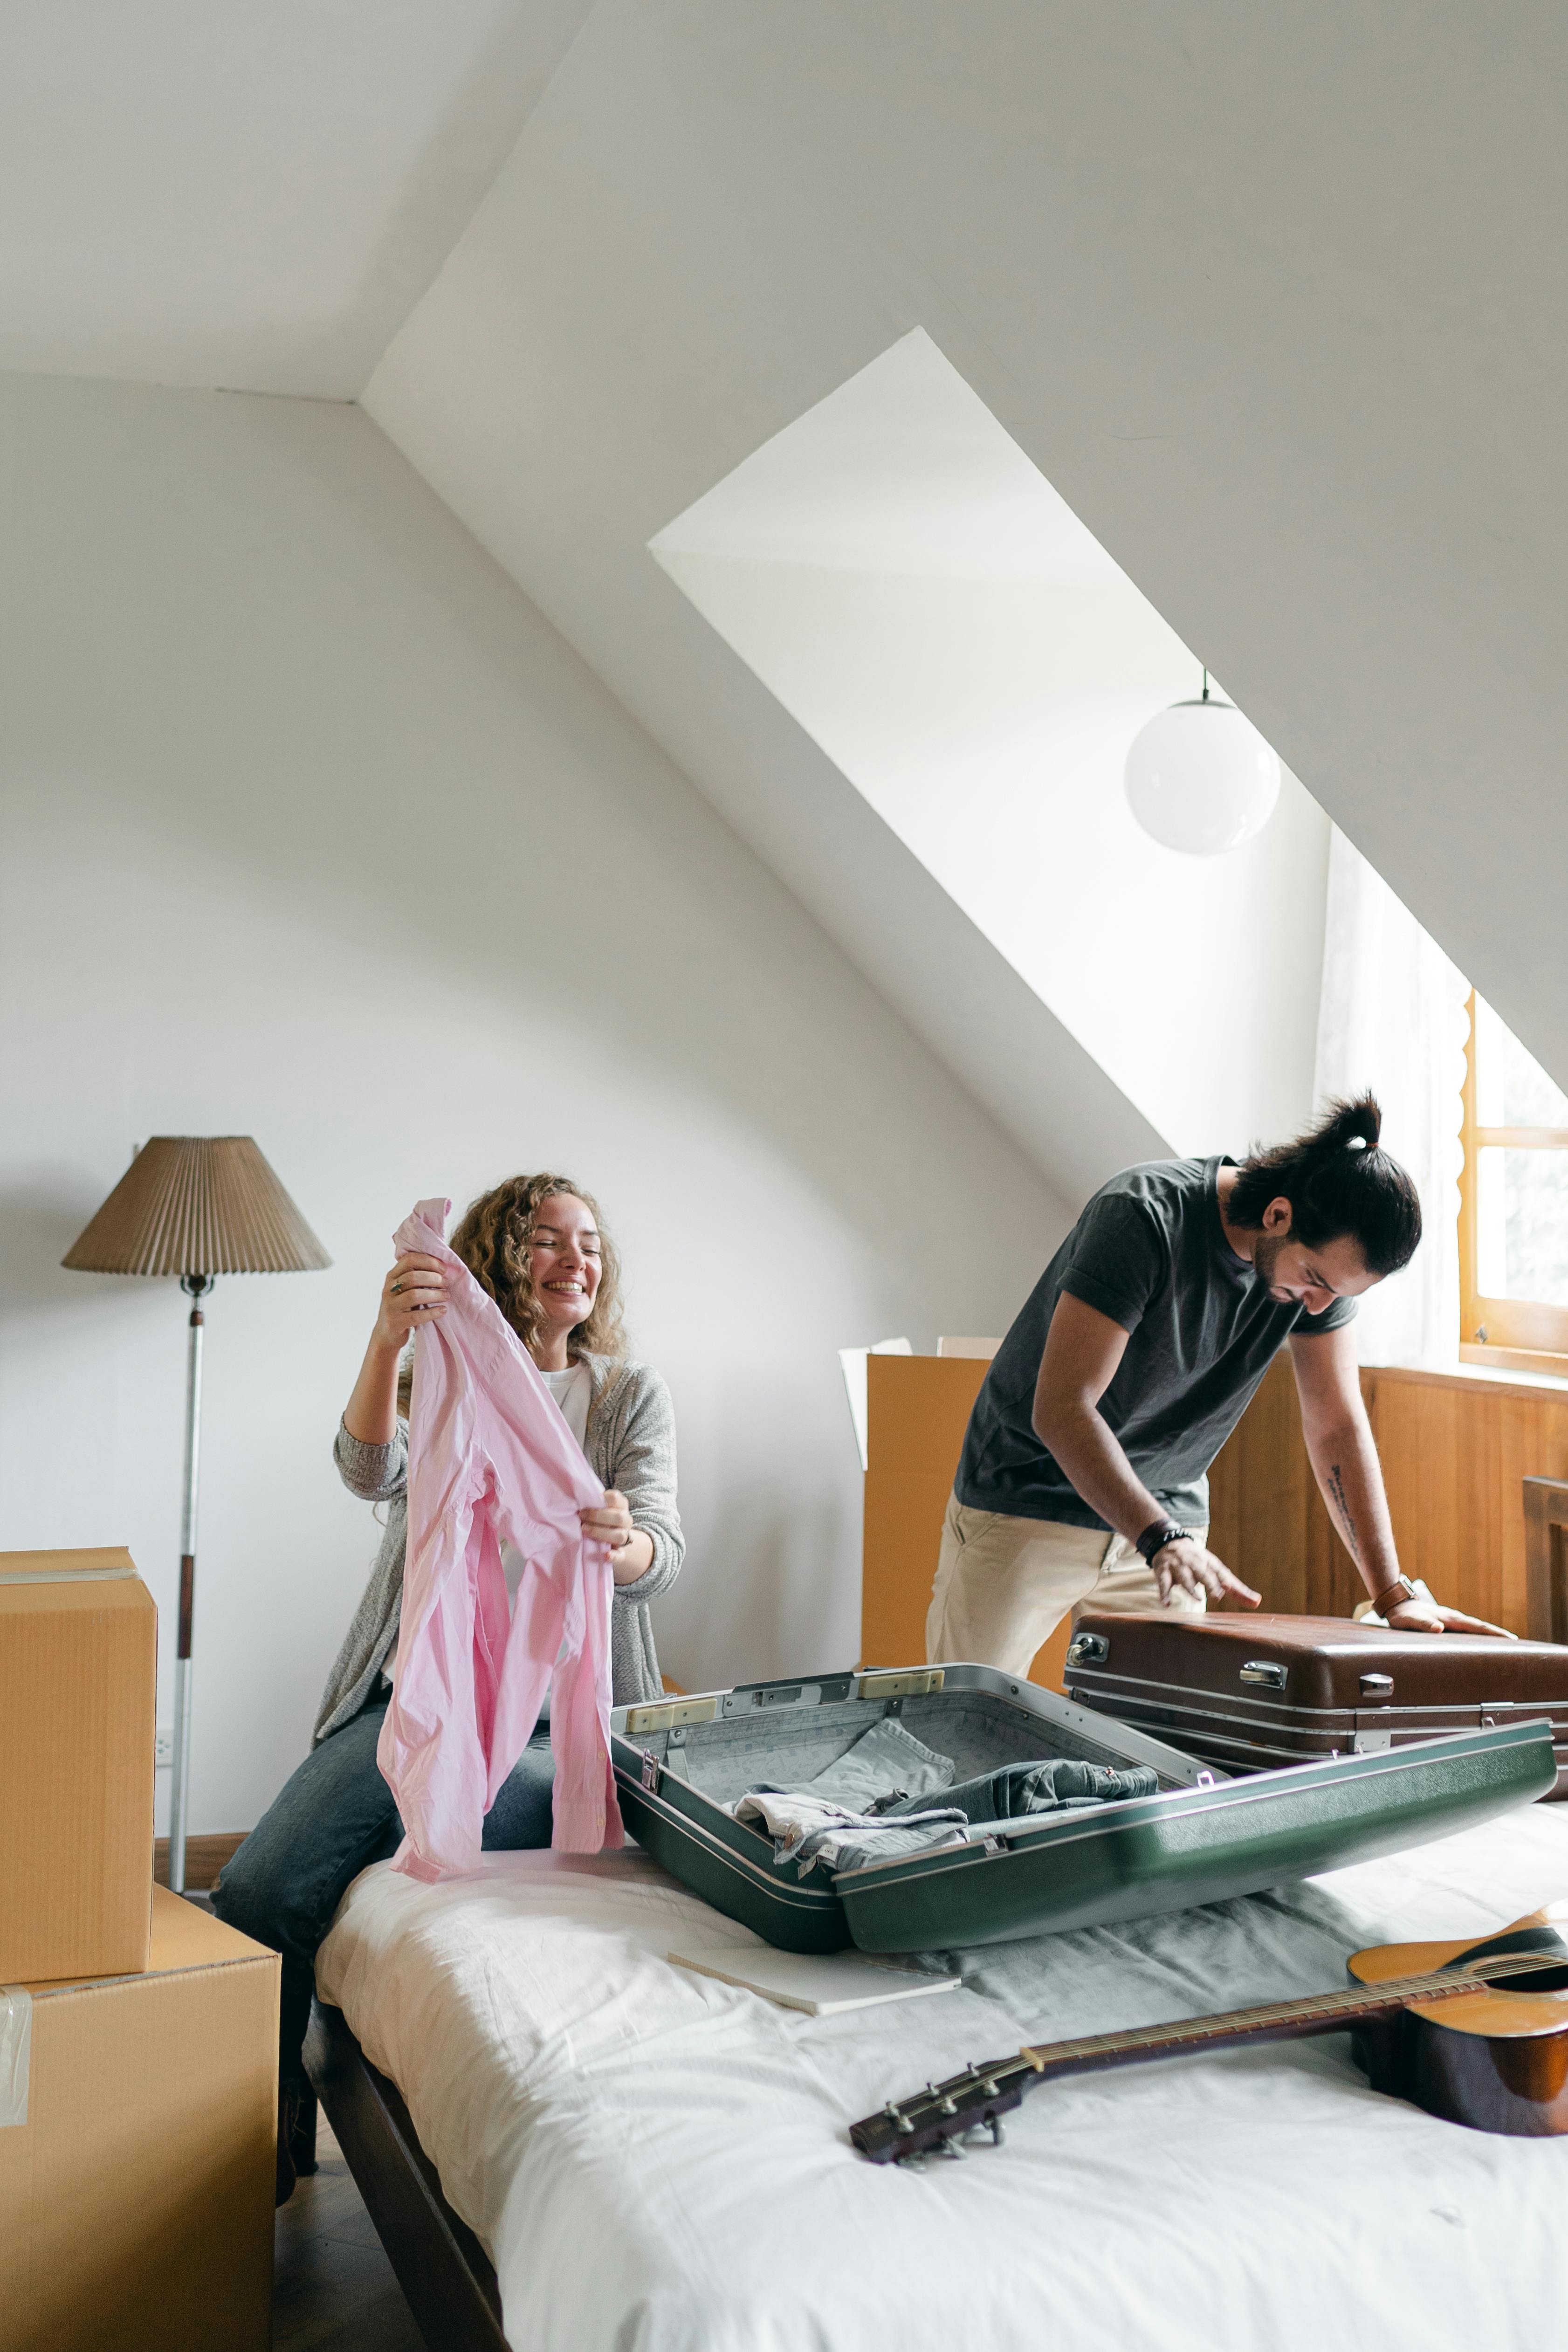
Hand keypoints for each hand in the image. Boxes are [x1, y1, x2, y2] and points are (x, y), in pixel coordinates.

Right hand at [372, 1252, 446, 1351]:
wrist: (386, 1333)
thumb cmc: (402, 1307)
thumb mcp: (404, 1289)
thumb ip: (416, 1277)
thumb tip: (442, 1268)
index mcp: (392, 1276)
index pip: (409, 1259)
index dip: (429, 1261)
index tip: (443, 1269)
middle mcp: (388, 1289)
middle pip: (413, 1277)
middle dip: (434, 1278)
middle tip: (446, 1283)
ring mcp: (390, 1306)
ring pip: (415, 1295)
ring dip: (435, 1294)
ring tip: (446, 1296)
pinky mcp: (395, 1322)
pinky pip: (416, 1316)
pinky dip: (432, 1312)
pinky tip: (443, 1310)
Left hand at [580, 1489, 635, 1554]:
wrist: (612, 1537)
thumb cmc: (600, 1517)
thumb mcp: (598, 1507)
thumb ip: (592, 1504)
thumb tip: (575, 1501)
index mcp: (621, 1506)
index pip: (615, 1498)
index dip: (601, 1499)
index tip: (585, 1503)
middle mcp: (626, 1520)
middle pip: (619, 1517)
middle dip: (598, 1516)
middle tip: (581, 1516)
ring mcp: (625, 1536)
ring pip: (620, 1536)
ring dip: (601, 1533)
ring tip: (585, 1530)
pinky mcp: (621, 1552)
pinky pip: (621, 1555)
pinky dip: (614, 1556)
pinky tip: (606, 1555)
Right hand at [1153, 1537, 1261, 1609]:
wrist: (1168, 1540)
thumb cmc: (1199, 1561)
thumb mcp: (1217, 1570)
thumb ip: (1236, 1589)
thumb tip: (1257, 1602)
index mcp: (1209, 1563)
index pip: (1220, 1573)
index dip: (1226, 1581)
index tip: (1232, 1590)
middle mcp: (1195, 1563)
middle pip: (1203, 1573)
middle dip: (1210, 1583)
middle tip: (1218, 1595)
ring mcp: (1178, 1566)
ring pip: (1185, 1577)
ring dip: (1190, 1587)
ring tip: (1198, 1599)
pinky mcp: (1163, 1570)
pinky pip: (1163, 1582)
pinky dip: (1165, 1593)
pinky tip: (1166, 1603)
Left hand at [1383, 1597, 1516, 1637]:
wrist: (1396, 1604)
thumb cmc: (1403, 1614)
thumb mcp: (1411, 1620)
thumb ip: (1423, 1624)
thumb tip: (1439, 1629)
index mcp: (1450, 1618)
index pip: (1476, 1626)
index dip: (1493, 1633)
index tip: (1511, 1639)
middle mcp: (1453, 1618)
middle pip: (1480, 1628)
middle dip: (1497, 1636)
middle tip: (1516, 1645)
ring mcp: (1450, 1621)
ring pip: (1473, 1629)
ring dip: (1488, 1636)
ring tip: (1503, 1647)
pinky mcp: (1446, 1624)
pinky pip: (1465, 1631)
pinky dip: (1476, 1637)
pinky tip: (1479, 1644)